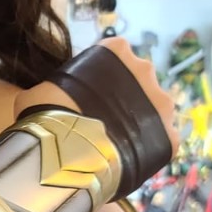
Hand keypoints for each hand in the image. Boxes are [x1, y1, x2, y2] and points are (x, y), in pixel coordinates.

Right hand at [14, 38, 179, 159]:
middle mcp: (145, 70)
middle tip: (105, 122)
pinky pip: (161, 143)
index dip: (104, 79)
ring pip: (154, 113)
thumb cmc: (47, 112)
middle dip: (127, 101)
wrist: (65, 152)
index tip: (91, 98)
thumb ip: (57, 90)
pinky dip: (147, 151)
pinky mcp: (170, 138)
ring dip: (140, 125)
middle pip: (140, 84)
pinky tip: (126, 161)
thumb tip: (49, 101)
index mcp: (116, 50)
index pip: (116, 58)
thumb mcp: (42, 91)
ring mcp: (162, 104)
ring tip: (116, 146)